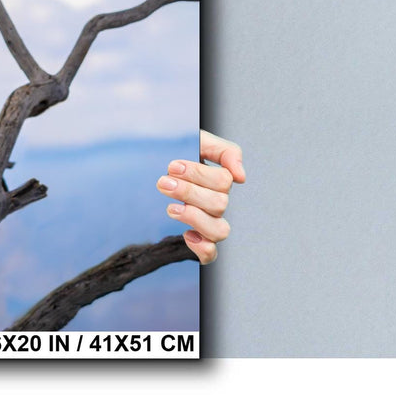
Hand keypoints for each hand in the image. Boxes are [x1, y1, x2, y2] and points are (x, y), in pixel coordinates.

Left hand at [157, 130, 244, 264]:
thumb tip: (241, 176)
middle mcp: (218, 203)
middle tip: (163, 182)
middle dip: (188, 192)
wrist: (154, 160)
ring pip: (220, 231)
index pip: (223, 182)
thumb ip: (225, 151)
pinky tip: (186, 234)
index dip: (198, 174)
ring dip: (195, 218)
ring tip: (171, 208)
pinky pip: (211, 254)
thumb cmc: (180, 151)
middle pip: (219, 204)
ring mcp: (209, 222)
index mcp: (220, 180)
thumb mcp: (201, 140)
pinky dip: (203, 248)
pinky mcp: (197, 239)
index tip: (173, 166)